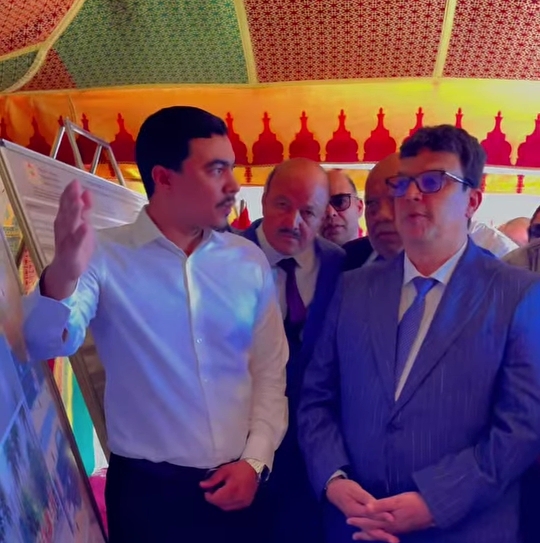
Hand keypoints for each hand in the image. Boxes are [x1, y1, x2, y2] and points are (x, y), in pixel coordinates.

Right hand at [44, 180, 94, 299]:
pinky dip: (80, 235)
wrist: (67, 271)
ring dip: (74, 213)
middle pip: (67, 212)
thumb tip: (87, 191)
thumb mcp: (83, 225)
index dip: (69, 193)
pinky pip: (75, 243)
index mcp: (66, 221)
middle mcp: (64, 228)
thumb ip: (85, 210)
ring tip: (79, 202)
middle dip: (70, 199)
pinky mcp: (71, 252)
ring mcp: (66, 240)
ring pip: (69, 225)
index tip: (74, 181)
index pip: (66, 204)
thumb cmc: (76, 246)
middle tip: (74, 185)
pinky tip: (85, 227)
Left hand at [199, 460, 257, 510]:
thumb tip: (202, 485)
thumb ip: (213, 479)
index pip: (216, 499)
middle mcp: (238, 498)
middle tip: (213, 491)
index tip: (207, 491)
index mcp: (232, 489)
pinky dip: (228, 504)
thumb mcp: (224, 470)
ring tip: (220, 493)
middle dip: (215, 499)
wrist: (254, 469)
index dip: (209, 497)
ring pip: (227, 508)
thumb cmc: (238, 468)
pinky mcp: (246, 503)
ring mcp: (243, 502)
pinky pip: (233, 507)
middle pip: (221, 504)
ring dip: (221, 502)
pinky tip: (228, 496)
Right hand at [326, 478, 395, 541]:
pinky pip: (367, 530)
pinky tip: (383, 537)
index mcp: (354, 510)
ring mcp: (356, 521)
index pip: (370, 514)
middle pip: (371, 527)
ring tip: (393, 540)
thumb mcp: (355, 490)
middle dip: (384, 533)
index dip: (381, 516)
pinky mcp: (358, 521)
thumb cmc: (346, 488)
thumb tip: (374, 505)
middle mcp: (355, 519)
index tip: (392, 518)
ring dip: (381, 536)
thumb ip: (366, 499)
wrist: (334, 490)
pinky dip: (375, 534)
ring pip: (370, 531)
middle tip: (395, 540)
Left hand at [348, 492, 433, 539]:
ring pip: (381, 534)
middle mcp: (393, 528)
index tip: (348, 520)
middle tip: (353, 535)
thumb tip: (366, 508)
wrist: (433, 508)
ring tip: (361, 536)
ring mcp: (399, 529)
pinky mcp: (404, 528)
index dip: (359, 521)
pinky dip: (380, 534)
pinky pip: (388, 533)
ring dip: (371, 535)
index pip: (370, 522)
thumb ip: (381, 505)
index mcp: (389, 521)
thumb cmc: (414, 502)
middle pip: (374, 531)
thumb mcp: (396, 501)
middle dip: (363, 531)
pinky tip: (380, 533)